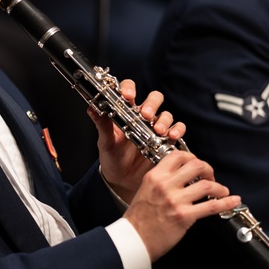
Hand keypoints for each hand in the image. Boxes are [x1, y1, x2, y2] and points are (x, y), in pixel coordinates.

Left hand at [89, 80, 185, 202]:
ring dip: (164, 120)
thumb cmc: (112, 157)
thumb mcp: (105, 142)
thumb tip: (91, 108)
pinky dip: (177, 130)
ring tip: (158, 131)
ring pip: (166, 114)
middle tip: (146, 115)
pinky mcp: (165, 141)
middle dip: (152, 104)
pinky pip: (177, 130)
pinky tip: (171, 136)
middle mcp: (142, 117)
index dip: (130, 89)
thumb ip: (102, 125)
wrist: (122, 179)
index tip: (128, 96)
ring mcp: (155, 128)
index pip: (129, 91)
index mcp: (125, 112)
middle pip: (154, 99)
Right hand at [122, 150, 239, 261]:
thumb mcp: (145, 190)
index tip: (197, 165)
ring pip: (206, 185)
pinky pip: (211, 206)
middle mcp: (165, 185)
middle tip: (210, 177)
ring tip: (221, 191)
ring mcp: (175, 200)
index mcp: (154, 176)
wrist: (133, 240)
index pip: (178, 156)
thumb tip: (182, 177)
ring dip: (219, 187)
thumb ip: (162, 181)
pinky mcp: (184, 216)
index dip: (192, 157)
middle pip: (196, 166)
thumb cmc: (139, 219)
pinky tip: (233, 201)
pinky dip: (226, 202)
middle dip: (208, 170)